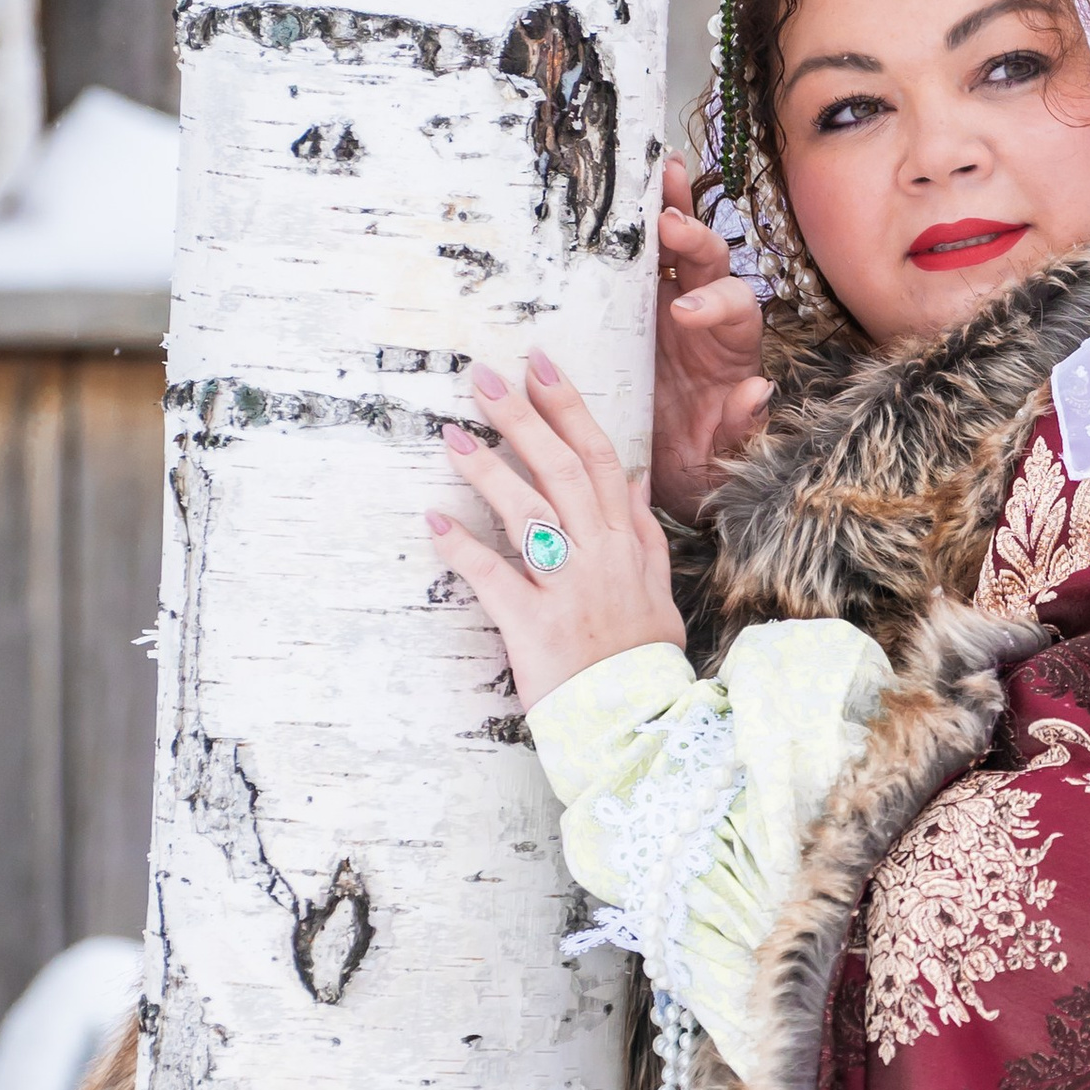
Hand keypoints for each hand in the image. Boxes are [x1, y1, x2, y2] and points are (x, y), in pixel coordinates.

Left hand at [427, 353, 686, 713]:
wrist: (640, 724)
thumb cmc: (640, 657)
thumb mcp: (656, 588)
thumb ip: (639, 531)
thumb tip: (629, 477)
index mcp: (624, 543)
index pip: (598, 458)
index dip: (568, 407)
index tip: (539, 364)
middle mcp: (598, 557)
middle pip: (560, 471)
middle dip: (522, 420)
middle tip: (482, 379)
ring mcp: (567, 590)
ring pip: (528, 515)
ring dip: (488, 470)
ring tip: (452, 435)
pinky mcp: (535, 626)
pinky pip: (495, 579)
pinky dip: (463, 549)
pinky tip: (434, 522)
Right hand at [653, 155, 770, 519]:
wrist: (650, 467)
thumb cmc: (690, 465)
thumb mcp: (716, 460)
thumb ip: (739, 428)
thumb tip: (757, 391)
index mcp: (731, 352)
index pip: (737, 313)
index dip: (716, 306)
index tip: (685, 314)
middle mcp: (706, 318)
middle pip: (713, 264)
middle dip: (695, 240)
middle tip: (669, 225)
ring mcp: (667, 303)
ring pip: (678, 247)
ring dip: (672, 208)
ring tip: (659, 173)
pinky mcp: (632, 303)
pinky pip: (638, 258)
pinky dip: (637, 223)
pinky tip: (627, 191)